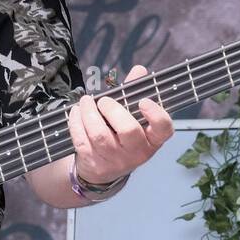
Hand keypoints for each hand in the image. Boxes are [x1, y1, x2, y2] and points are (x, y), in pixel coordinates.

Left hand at [67, 65, 174, 183]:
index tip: (143, 101)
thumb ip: (134, 94)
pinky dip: (76, 122)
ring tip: (86, 101)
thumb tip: (139, 70)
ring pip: (100, 134)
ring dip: (89, 113)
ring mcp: (114, 160)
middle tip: (104, 101)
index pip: (163, 129)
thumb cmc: (121, 136)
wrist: (103, 169)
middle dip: (113, 110)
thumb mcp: (132, 118)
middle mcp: (137, 152)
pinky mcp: (94, 162)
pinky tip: (76, 112)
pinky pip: (82, 140)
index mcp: (152, 139)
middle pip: (128, 130)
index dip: (155, 114)